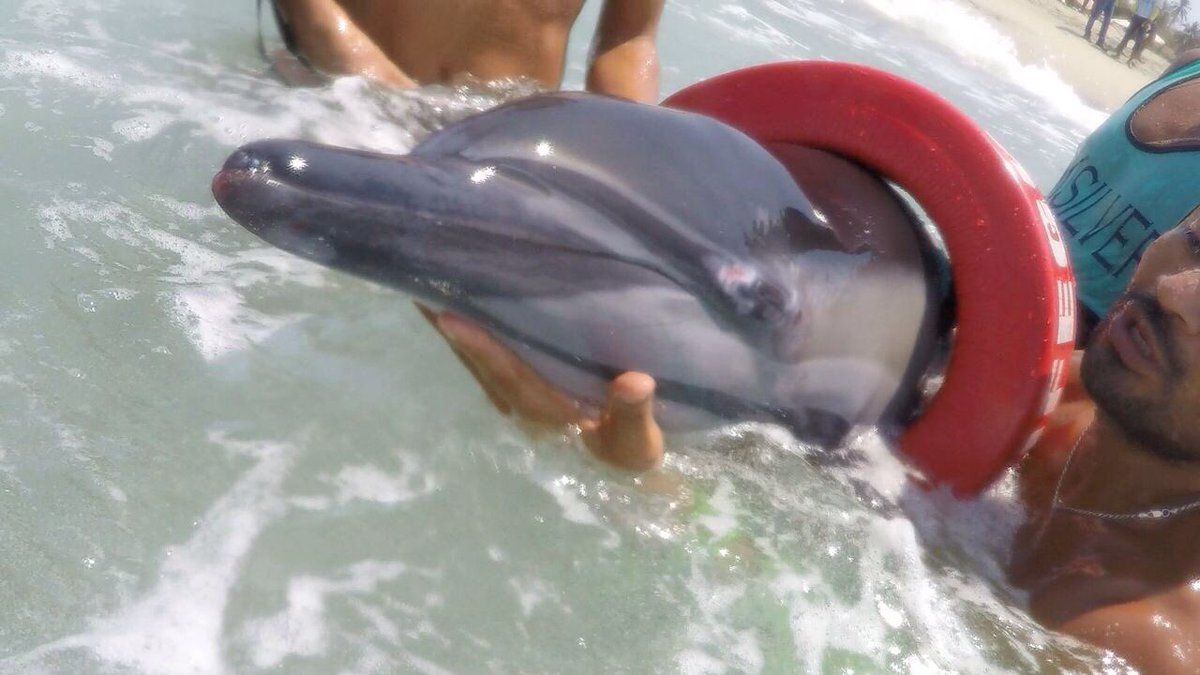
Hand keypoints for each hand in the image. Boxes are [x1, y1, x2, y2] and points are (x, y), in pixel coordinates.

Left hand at [417, 305, 663, 470]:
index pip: (511, 376)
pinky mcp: (518, 394)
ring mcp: (517, 401)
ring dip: (450, 331)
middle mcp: (523, 407)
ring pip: (477, 363)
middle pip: (480, 365)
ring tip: (422, 289)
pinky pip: (485, 362)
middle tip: (417, 285)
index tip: (448, 320)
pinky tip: (452, 313)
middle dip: (449, 329)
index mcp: (549, 413)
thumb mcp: (638, 442)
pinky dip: (466, 338)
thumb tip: (635, 382)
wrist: (621, 472)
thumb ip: (634, 413)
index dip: (481, 348)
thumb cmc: (629, 452)